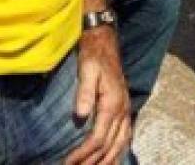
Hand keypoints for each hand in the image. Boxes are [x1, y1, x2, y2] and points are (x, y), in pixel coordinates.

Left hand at [65, 27, 130, 164]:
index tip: (68, 162)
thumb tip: (80, 115)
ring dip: (107, 160)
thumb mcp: (87, 70)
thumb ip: (84, 92)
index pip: (98, 138)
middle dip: (93, 162)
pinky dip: (119, 151)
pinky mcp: (125, 109)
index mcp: (112, 103)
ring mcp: (126, 110)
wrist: (105, 41)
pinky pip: (125, 136)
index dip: (83, 154)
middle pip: (110, 146)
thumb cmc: (93, 56)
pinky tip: (112, 158)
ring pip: (121, 144)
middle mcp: (123, 110)